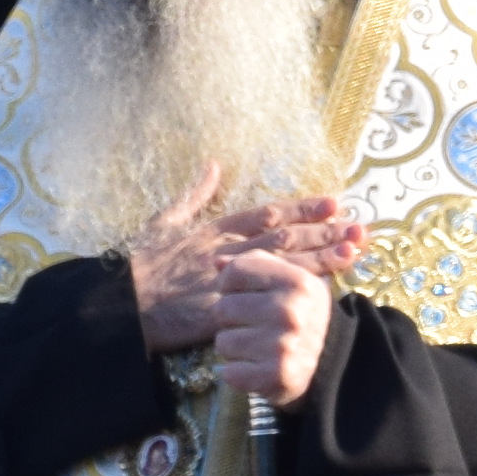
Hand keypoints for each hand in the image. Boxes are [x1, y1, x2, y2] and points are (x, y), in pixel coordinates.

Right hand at [127, 190, 355, 349]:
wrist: (119, 305)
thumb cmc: (139, 266)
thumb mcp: (163, 221)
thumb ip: (193, 194)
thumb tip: (213, 164)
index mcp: (214, 229)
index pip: (268, 214)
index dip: (303, 209)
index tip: (333, 202)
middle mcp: (226, 251)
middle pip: (285, 238)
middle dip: (323, 232)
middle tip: (358, 226)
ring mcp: (226, 281)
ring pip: (281, 266)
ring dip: (319, 258)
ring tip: (352, 251)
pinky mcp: (220, 311)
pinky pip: (262, 303)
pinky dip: (289, 298)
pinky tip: (317, 296)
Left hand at [208, 241, 340, 409]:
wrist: (334, 362)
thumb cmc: (302, 314)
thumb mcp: (291, 281)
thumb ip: (255, 265)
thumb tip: (217, 263)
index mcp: (297, 282)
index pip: (236, 272)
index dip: (230, 285)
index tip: (244, 295)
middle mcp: (290, 312)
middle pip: (223, 308)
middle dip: (233, 320)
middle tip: (255, 326)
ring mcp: (283, 346)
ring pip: (223, 343)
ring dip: (235, 348)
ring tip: (258, 347)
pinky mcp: (275, 376)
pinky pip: (229, 372)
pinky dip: (239, 373)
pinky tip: (259, 367)